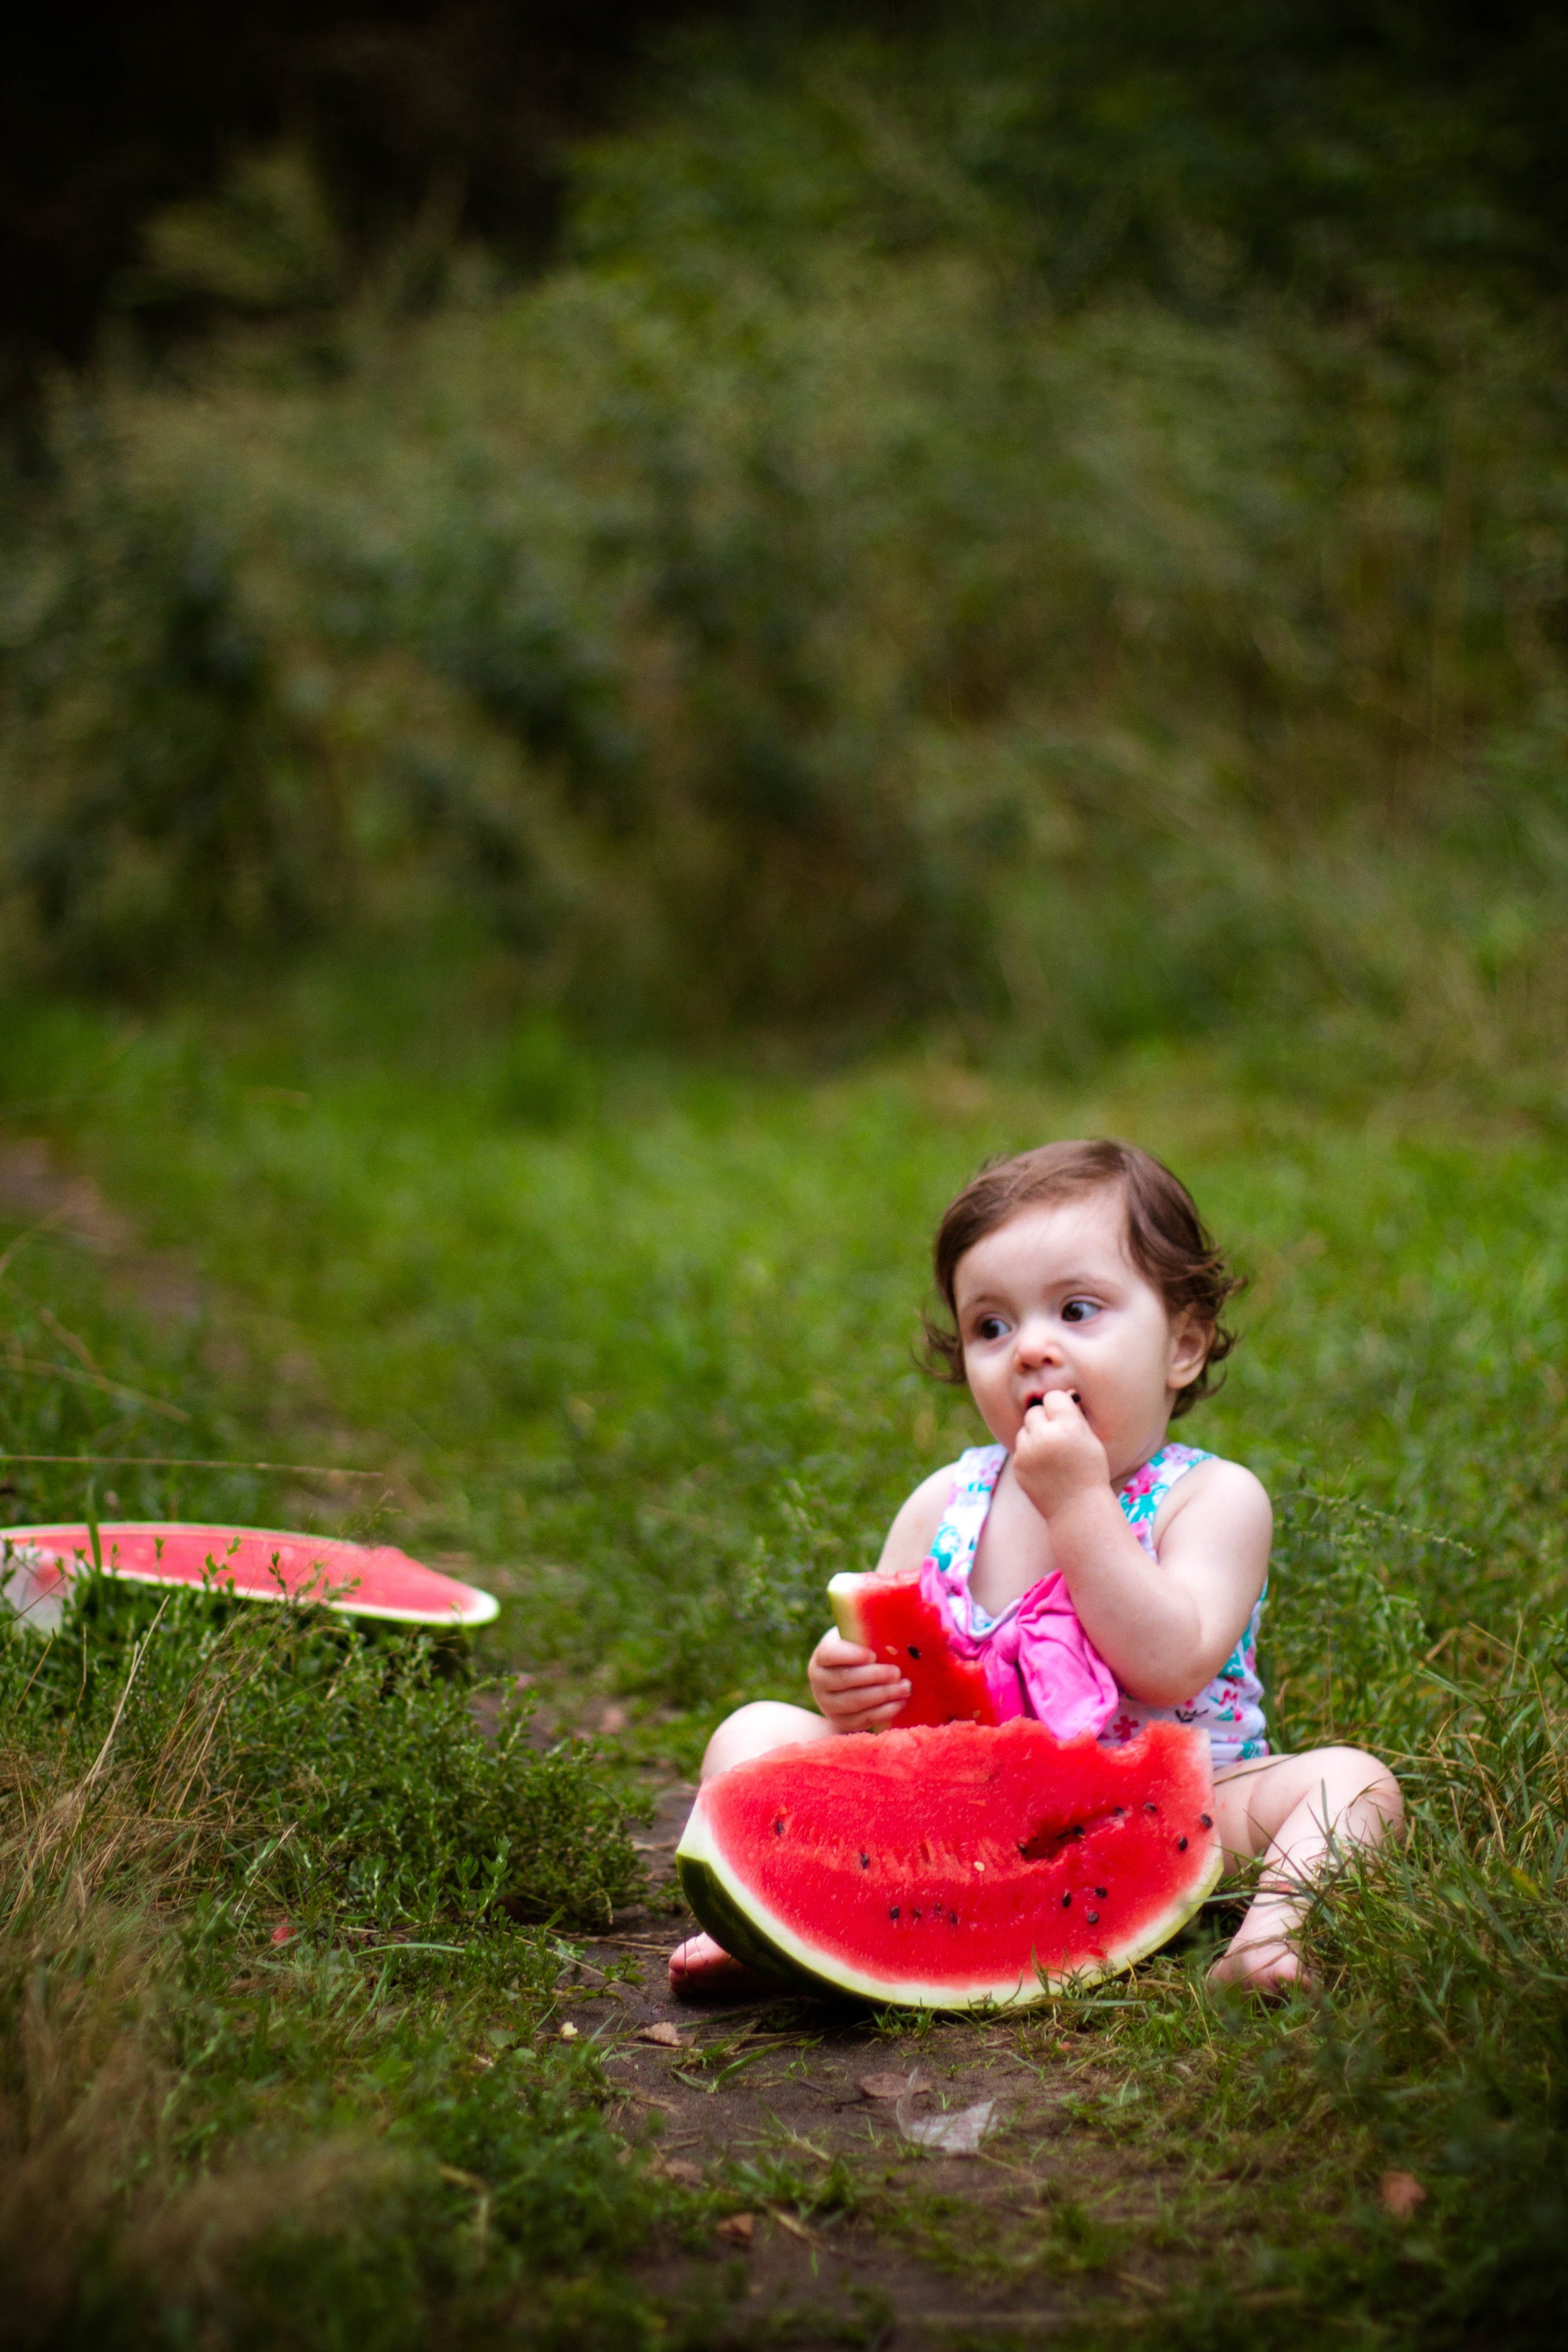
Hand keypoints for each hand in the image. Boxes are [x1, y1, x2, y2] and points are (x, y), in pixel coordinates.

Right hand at [808, 1628, 909, 1728]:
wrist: (850, 1681)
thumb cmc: (860, 1653)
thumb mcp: (859, 1640)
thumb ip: (869, 1637)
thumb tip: (892, 1643)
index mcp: (822, 1656)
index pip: (830, 1654)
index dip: (851, 1655)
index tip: (873, 1655)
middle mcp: (819, 1681)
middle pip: (844, 1679)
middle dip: (874, 1676)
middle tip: (897, 1673)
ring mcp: (828, 1704)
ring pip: (854, 1702)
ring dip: (883, 1695)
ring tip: (905, 1688)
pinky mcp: (841, 1721)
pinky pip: (862, 1719)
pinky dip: (883, 1712)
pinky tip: (900, 1703)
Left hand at [1013, 1389, 1110, 1520]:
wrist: (1077, 1508)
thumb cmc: (1090, 1471)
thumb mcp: (1090, 1439)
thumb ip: (1073, 1416)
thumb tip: (1063, 1395)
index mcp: (1069, 1427)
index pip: (1053, 1397)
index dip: (1059, 1406)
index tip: (1065, 1415)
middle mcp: (1046, 1436)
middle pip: (1034, 1411)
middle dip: (1044, 1420)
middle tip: (1056, 1435)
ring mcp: (1028, 1452)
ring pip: (1024, 1429)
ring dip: (1034, 1436)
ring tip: (1052, 1454)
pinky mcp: (1018, 1465)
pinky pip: (1020, 1449)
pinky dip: (1029, 1454)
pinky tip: (1044, 1468)